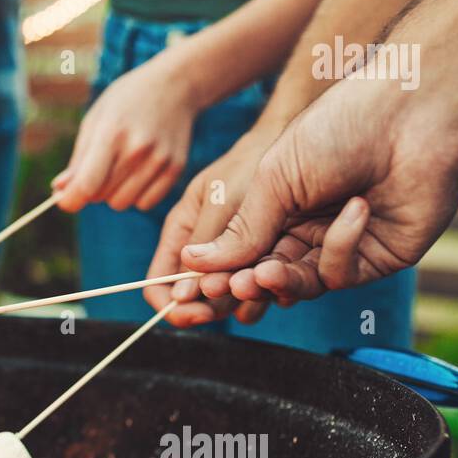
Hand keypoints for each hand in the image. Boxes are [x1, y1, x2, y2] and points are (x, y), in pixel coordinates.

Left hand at [52, 52, 197, 213]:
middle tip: (97, 168)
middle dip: (92, 189)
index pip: (87, 184)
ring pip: (123, 203)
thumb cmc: (126, 101)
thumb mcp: (95, 120)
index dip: (70, 200)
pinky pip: (145, 203)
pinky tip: (138, 173)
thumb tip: (59, 191)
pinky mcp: (176, 168)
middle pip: (102, 196)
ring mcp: (160, 160)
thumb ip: (78, 159)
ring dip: (114, 193)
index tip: (64, 201)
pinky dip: (136, 195)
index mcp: (112, 133)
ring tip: (119, 167)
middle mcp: (137, 149)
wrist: (174, 85)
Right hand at [143, 124, 280, 326]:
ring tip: (268, 282)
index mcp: (184, 234)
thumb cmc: (253, 164)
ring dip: (249, 302)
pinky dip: (275, 293)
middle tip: (243, 290)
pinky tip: (288, 280)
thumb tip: (180, 292)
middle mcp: (208, 253)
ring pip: (232, 302)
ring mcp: (238, 259)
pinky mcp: (268, 262)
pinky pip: (264, 293)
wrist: (298, 147)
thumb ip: (205, 245)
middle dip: (215, 305)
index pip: (159, 284)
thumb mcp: (221, 201)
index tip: (197, 311)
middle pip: (197, 301)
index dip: (173, 305)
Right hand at [180, 78, 457, 301]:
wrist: (411, 110)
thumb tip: (193, 261)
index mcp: (278, 206)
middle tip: (227, 287)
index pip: (241, 251)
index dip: (220, 270)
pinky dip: (341, 247)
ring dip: (279, 281)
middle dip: (244, 282)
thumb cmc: (338, 127)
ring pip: (302, 284)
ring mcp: (345, 245)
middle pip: (267, 274)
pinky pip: (343, 273)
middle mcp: (309, 229)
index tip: (198, 283)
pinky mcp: (381, 257)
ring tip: (262, 272)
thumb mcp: (274, 178)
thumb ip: (241, 228)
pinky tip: (353, 210)